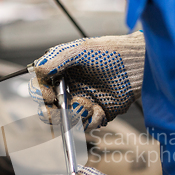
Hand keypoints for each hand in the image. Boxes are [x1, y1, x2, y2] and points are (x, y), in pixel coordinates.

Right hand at [28, 32, 144, 130]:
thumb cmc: (110, 52)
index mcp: (62, 73)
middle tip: (60, 110)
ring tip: (88, 105)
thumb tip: (38, 71)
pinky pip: (87, 124)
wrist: (137, 65)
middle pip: (49, 109)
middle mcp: (70, 89)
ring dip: (75, 115)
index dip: (40, 94)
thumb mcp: (81, 49)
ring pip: (68, 120)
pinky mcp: (98, 113)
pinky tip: (100, 109)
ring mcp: (84, 103)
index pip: (41, 87)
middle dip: (51, 114)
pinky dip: (92, 120)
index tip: (48, 95)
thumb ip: (57, 59)